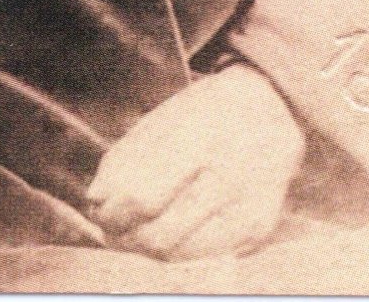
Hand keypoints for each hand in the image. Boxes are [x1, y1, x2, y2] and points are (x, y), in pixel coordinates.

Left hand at [87, 63, 306, 260]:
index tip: (98, 211)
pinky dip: (178, 251)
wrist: (273, 110)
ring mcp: (247, 208)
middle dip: (126, 238)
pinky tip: (167, 234)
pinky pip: (205, 257)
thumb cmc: (206, 112)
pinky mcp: (258, 229)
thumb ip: (128, 156)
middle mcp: (228, 177)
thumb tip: (95, 200)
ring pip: (180, 254)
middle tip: (111, 231)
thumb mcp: (167, 116)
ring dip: (146, 250)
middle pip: (160, 235)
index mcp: (199, 139)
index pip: (144, 197)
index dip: (114, 213)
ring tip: (132, 234)